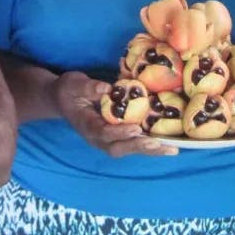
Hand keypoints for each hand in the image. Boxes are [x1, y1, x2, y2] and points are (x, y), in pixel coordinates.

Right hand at [54, 71, 176, 158]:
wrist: (63, 99)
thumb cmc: (69, 90)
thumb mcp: (74, 84)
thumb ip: (89, 88)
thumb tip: (107, 88)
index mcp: (87, 125)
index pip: (104, 133)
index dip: (119, 132)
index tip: (135, 129)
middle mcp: (97, 138)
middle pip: (118, 148)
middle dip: (139, 147)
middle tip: (159, 144)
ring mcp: (107, 139)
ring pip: (128, 149)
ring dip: (149, 150)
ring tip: (171, 149)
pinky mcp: (116, 136)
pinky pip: (133, 143)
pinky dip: (150, 144)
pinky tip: (168, 143)